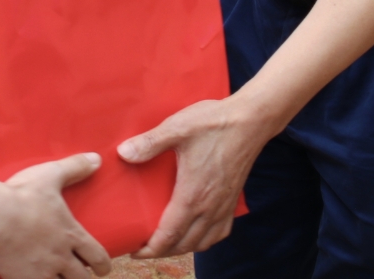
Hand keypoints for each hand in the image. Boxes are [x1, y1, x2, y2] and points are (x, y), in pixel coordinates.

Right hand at [0, 153, 111, 278]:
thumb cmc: (21, 195)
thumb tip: (96, 159)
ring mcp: (42, 271)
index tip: (102, 267)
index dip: (103, 265)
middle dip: (82, 276)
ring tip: (56, 277)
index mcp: (71, 235)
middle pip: (82, 278)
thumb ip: (74, 167)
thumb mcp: (50, 175)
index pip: (98, 257)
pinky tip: (33, 278)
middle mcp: (61, 258)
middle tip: (78, 273)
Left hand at [118, 97, 269, 257]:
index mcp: (193, 195)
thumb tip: (123, 153)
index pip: (169, 235)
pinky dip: (205, 240)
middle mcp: (210, 207)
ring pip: (203, 241)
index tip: (134, 252)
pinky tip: (197, 233)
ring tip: (165, 243)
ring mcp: (224, 205)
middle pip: (184, 244)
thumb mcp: (176, 128)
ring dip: (183, 247)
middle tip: (143, 248)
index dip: (150, 249)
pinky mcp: (233, 199)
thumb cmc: (213, 123)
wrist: (250, 121)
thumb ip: (149, 143)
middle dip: (162, 251)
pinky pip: (220, 232)